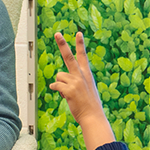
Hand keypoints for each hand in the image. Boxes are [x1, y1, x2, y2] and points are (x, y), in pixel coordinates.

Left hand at [51, 31, 115, 149]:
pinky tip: (66, 96)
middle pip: (69, 57)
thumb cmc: (89, 105)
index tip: (78, 33)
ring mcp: (76, 82)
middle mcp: (81, 75)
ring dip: (61, 85)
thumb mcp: (86, 90)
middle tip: (57, 34)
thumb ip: (75, 82)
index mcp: (87, 74)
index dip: (80, 44)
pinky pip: (56, 85)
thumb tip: (58, 82)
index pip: (83, 56)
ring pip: (59, 76)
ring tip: (69, 94)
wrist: (93, 117)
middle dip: (62, 44)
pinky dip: (58, 90)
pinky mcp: (70, 90)